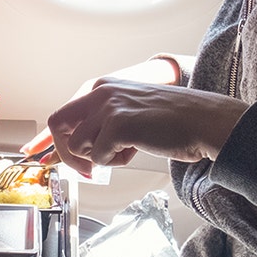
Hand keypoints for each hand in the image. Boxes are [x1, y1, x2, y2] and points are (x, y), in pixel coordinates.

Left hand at [46, 79, 249, 176]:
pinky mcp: (118, 125)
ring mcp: (108, 107)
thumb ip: (102, 122)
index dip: (56, 140)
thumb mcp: (129, 111)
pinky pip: (98, 157)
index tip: (54, 159)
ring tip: (125, 150)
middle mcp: (101, 92)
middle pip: (58, 126)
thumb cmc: (172, 120)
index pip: (63, 114)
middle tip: (86, 169)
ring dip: (99, 157)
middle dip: (66, 154)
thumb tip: (74, 148)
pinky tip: (136, 149)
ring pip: (78, 146)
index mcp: (102, 87)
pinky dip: (115, 161)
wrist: (202, 120)